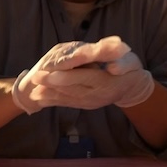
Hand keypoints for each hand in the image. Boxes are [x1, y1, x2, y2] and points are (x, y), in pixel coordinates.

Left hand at [12, 36, 129, 113]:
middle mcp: (97, 94)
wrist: (133, 88)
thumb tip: (114, 67)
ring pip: (68, 97)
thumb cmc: (131, 69)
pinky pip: (68, 103)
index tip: (51, 70)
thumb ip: (122, 63)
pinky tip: (41, 99)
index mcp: (107, 81)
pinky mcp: (86, 105)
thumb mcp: (130, 61)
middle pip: (73, 88)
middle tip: (36, 77)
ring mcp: (91, 102)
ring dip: (50, 94)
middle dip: (53, 83)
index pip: (85, 77)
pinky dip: (54, 101)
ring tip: (34, 91)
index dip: (67, 74)